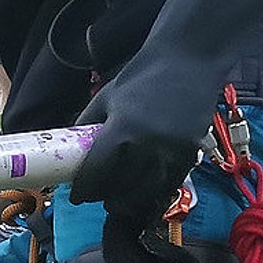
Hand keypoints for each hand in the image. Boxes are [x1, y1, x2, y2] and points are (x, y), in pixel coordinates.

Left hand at [71, 0, 262, 216]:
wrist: (188, 60)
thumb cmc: (142, 76)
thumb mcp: (105, 98)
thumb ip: (88, 126)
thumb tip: (70, 152)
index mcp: (122, 129)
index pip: (97, 172)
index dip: (84, 189)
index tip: (76, 196)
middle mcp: (149, 144)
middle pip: (122, 186)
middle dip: (106, 196)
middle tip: (96, 197)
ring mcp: (173, 150)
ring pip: (148, 189)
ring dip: (131, 200)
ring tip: (118, 202)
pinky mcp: (192, 151)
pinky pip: (171, 181)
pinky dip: (156, 190)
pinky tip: (145, 191)